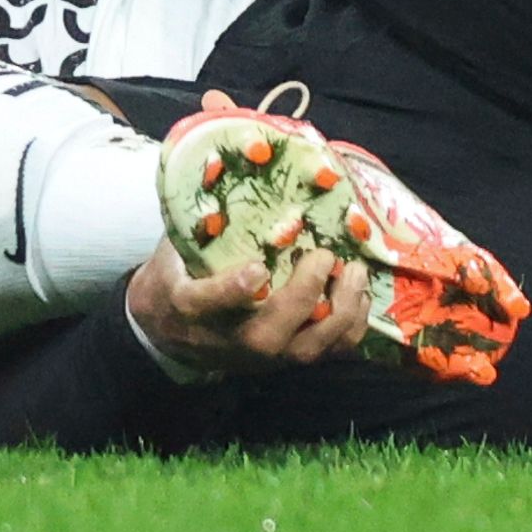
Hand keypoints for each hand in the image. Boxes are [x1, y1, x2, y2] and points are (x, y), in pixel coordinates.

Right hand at [125, 242, 371, 374]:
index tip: (258, 268)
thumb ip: (198, 224)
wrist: (171, 332)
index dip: (234, 290)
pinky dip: (351, 327)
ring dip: (340, 312)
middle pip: (271, 332)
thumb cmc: (178, 277)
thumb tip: (224, 170)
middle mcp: (230, 339)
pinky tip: (360, 295)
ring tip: (356, 272)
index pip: (212, 302)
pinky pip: (329, 353)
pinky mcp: (286, 361)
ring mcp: (262, 356)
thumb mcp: (173, 249)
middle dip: (305, 294)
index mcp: (191, 306)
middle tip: (325, 255)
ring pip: (308, 348)